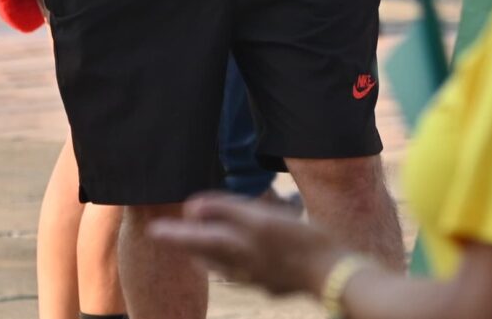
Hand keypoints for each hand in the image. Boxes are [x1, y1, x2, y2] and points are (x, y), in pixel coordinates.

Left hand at [150, 194, 341, 296]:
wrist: (336, 275)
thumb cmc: (301, 242)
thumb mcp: (263, 220)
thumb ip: (228, 212)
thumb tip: (193, 207)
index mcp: (239, 247)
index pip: (199, 238)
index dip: (177, 234)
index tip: (155, 230)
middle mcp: (244, 265)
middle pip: (207, 253)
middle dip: (185, 243)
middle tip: (164, 236)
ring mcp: (258, 278)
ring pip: (223, 267)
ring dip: (204, 257)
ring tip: (192, 251)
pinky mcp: (274, 284)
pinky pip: (243, 274)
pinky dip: (229, 266)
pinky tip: (233, 265)